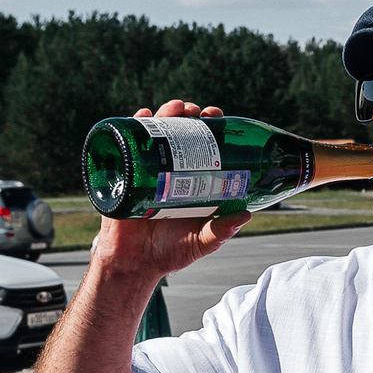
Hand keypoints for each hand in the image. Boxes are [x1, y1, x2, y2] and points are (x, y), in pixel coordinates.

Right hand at [91, 101, 250, 278]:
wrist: (134, 264)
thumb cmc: (171, 253)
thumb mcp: (201, 242)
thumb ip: (221, 231)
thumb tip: (246, 214)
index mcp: (193, 181)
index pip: (204, 145)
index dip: (210, 128)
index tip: (216, 117)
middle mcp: (171, 171)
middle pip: (181, 133)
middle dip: (189, 115)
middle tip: (196, 112)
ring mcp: (147, 170)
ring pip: (156, 134)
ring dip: (166, 114)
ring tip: (174, 109)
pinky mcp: (125, 175)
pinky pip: (128, 145)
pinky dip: (134, 126)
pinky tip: (143, 115)